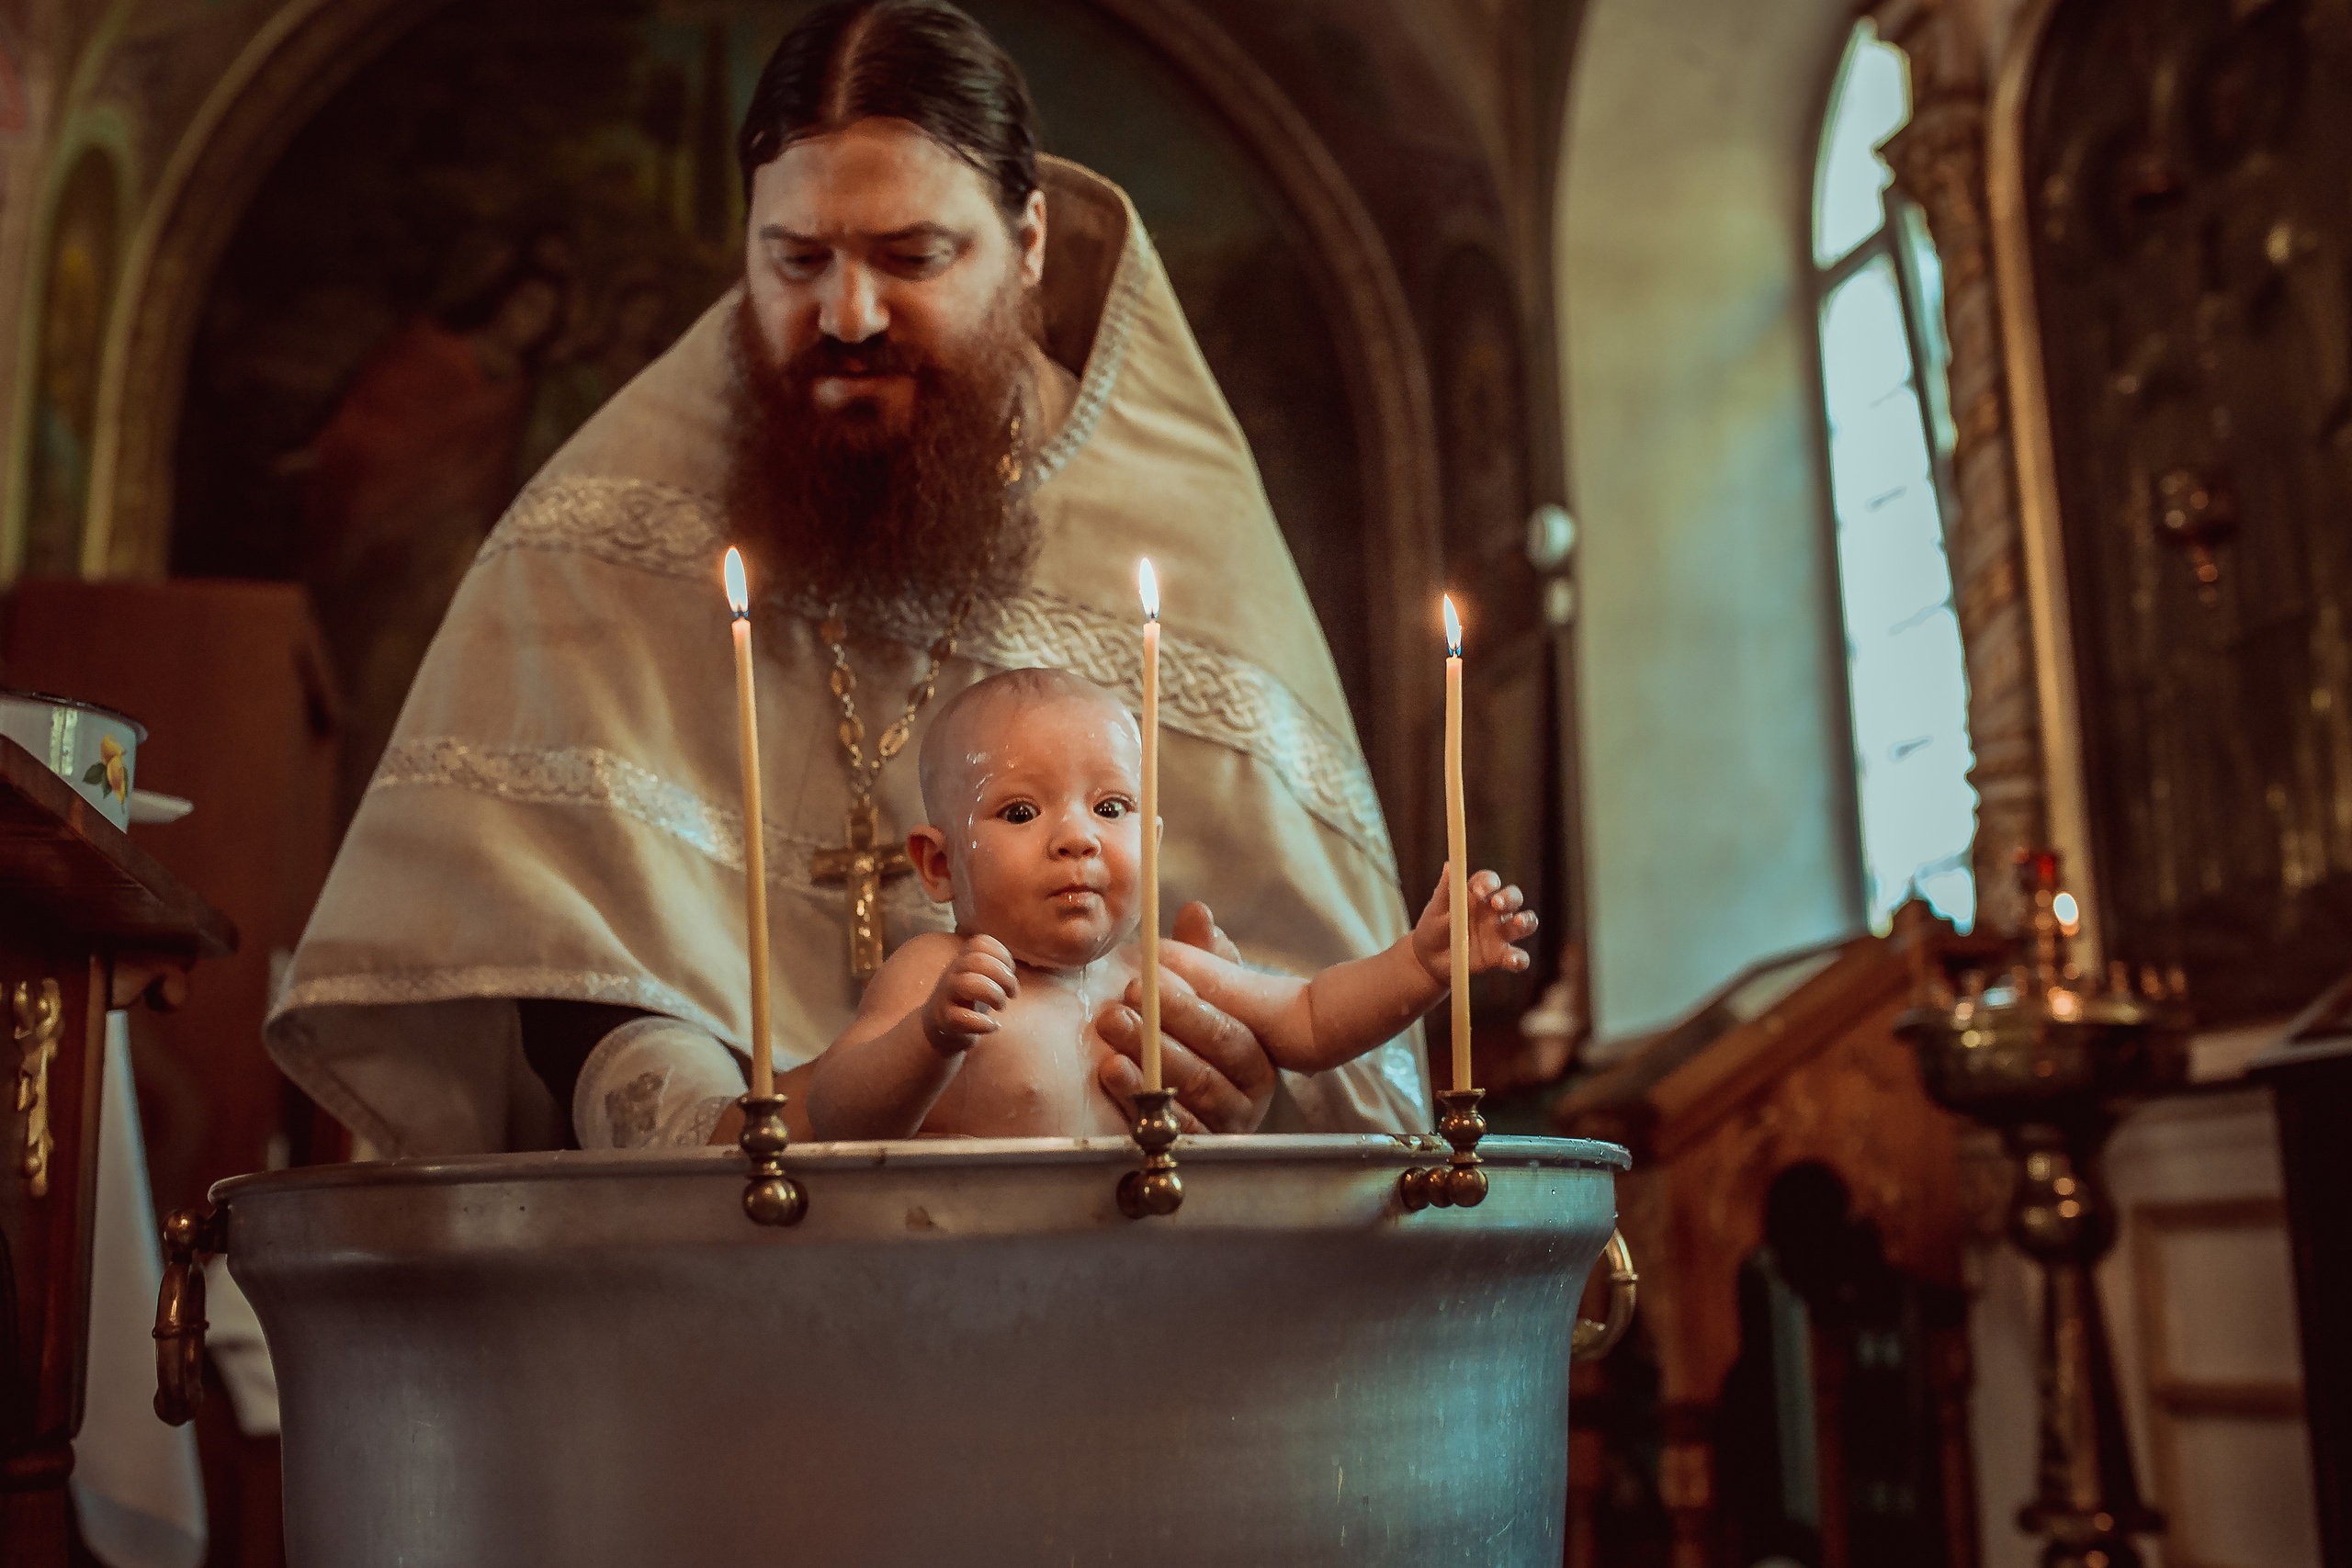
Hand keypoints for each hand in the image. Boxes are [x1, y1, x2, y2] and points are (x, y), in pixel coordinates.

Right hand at [922, 934, 1017, 1054]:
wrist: (942, 1026)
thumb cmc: (972, 998)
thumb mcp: (985, 977)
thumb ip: (1001, 966)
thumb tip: (1030, 960)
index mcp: (963, 959)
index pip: (980, 942)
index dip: (1002, 955)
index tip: (1010, 972)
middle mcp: (952, 973)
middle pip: (976, 960)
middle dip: (1004, 976)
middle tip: (1012, 994)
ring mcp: (945, 995)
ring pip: (966, 983)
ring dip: (993, 995)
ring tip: (1001, 1006)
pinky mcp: (944, 1019)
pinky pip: (960, 1017)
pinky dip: (983, 1024)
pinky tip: (994, 1026)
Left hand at [1096, 901, 1276, 1133]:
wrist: (1151, 1103)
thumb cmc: (1176, 1036)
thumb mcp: (1191, 994)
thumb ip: (1197, 956)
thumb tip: (1196, 913)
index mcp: (1255, 1050)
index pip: (1232, 1024)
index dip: (1193, 1000)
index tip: (1154, 974)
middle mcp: (1250, 1091)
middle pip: (1216, 1055)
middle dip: (1171, 1022)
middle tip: (1127, 996)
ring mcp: (1225, 1125)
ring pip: (1193, 1088)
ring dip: (1150, 1054)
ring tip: (1113, 1025)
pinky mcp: (1196, 1151)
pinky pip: (1173, 1126)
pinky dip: (1140, 1096)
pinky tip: (1113, 1070)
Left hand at [1412, 867, 1537, 984]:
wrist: (1430, 959)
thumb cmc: (1433, 927)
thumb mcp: (1436, 909)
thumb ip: (1445, 889)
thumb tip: (1449, 865)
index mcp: (1478, 894)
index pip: (1490, 881)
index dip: (1488, 883)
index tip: (1479, 891)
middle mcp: (1494, 911)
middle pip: (1513, 897)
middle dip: (1509, 898)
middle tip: (1497, 903)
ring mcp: (1501, 933)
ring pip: (1525, 923)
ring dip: (1526, 920)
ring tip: (1518, 922)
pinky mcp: (1501, 956)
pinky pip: (1519, 957)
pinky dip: (1519, 959)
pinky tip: (1512, 960)